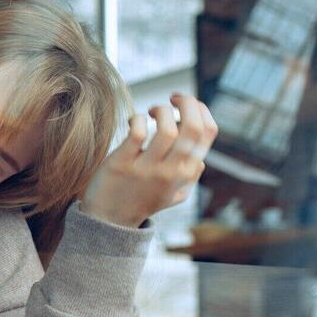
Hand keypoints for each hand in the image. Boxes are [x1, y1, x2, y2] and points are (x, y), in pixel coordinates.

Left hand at [80, 93, 218, 227]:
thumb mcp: (174, 194)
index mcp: (186, 172)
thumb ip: (190, 177)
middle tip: (173, 97)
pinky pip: (137, 133)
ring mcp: (146, 169)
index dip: (201, 110)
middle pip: (193, 127)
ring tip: (151, 111)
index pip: (207, 132)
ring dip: (161, 110)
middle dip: (187, 102)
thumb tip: (201, 158)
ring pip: (167, 129)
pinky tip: (133, 122)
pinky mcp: (121, 164)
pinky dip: (137, 119)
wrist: (109, 219)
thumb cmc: (142, 200)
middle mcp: (170, 171)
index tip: (186, 104)